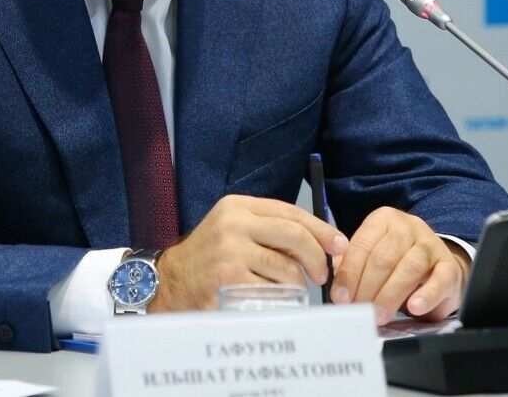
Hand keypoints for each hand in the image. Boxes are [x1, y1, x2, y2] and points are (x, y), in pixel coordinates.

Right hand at [150, 194, 348, 310]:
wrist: (169, 283)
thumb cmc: (208, 259)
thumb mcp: (233, 230)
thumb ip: (268, 229)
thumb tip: (319, 240)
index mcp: (238, 207)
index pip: (290, 212)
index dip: (320, 229)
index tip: (338, 245)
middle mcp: (234, 224)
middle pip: (294, 235)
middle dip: (316, 257)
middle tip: (321, 274)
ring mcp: (230, 252)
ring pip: (286, 268)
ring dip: (297, 284)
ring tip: (291, 291)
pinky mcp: (228, 280)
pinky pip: (271, 292)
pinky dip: (280, 300)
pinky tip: (274, 301)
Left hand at [330, 207, 469, 324]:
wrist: (436, 266)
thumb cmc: (398, 262)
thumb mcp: (372, 257)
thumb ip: (353, 267)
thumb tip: (338, 288)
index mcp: (383, 221)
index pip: (362, 246)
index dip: (349, 274)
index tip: (341, 297)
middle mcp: (408, 227)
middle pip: (384, 257)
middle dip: (367, 287)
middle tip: (359, 309)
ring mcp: (430, 245)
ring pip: (409, 268)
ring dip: (390, 295)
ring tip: (379, 315)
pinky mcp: (449, 266)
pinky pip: (439, 280)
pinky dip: (426, 295)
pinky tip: (415, 307)